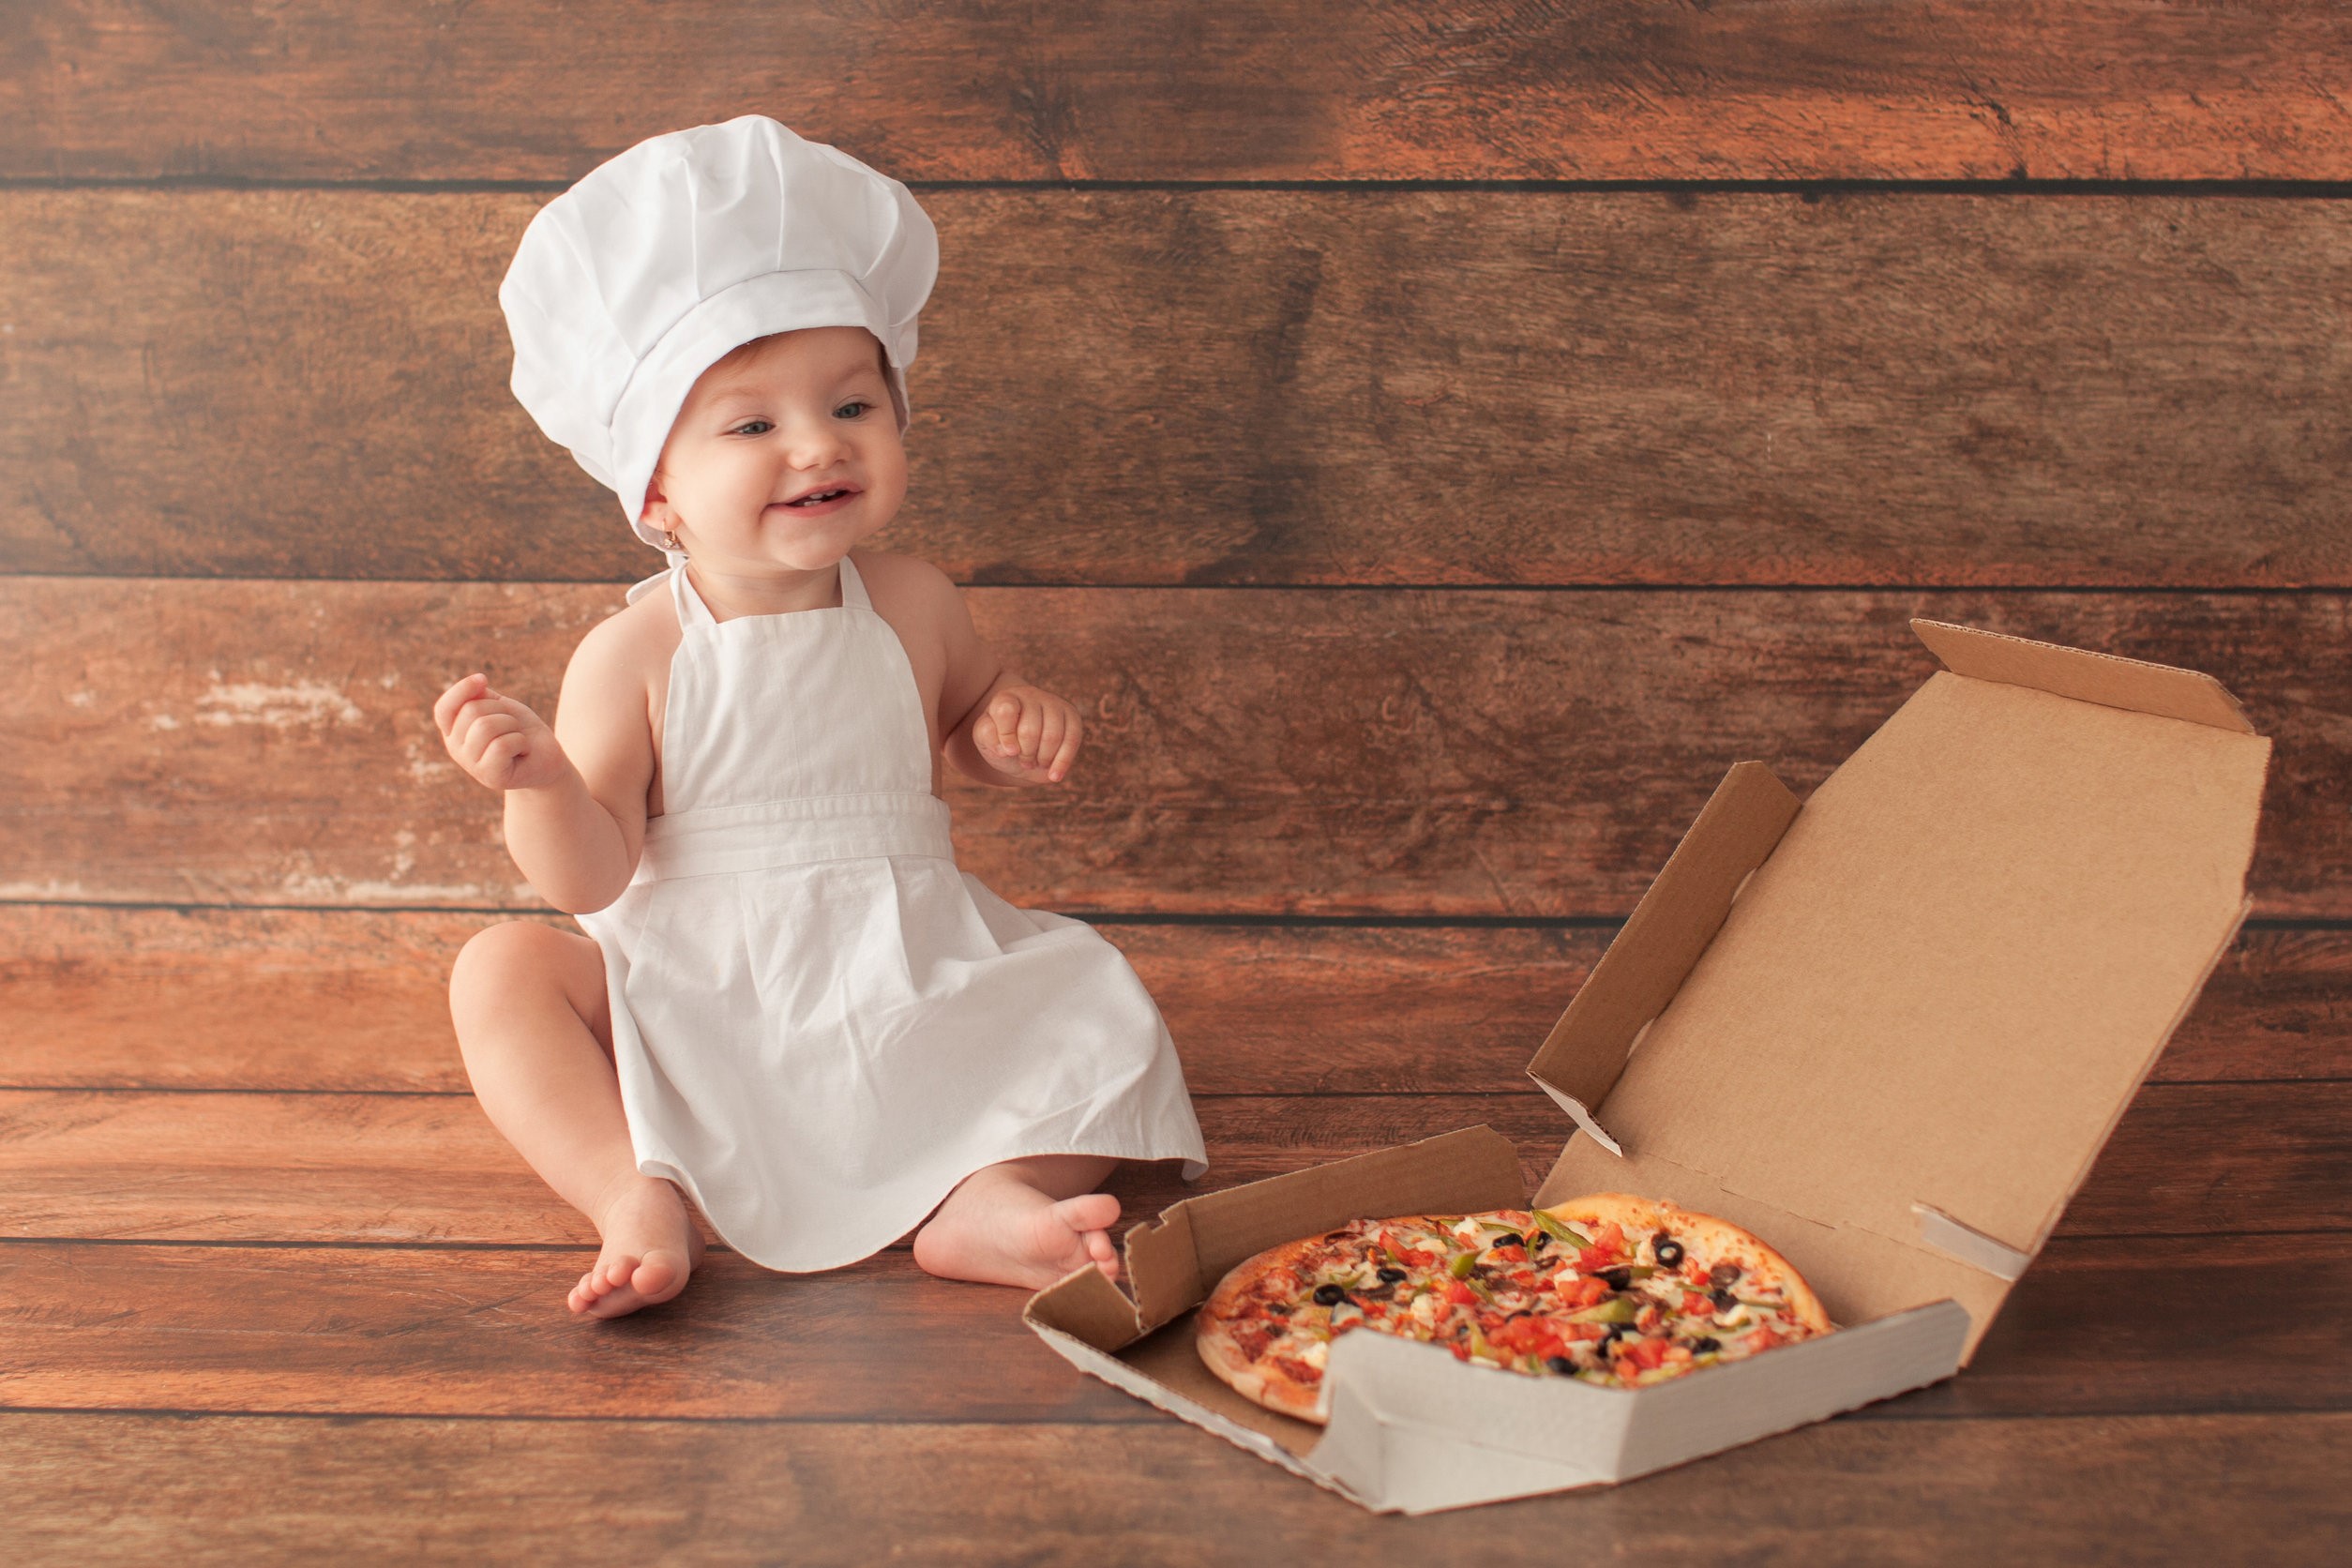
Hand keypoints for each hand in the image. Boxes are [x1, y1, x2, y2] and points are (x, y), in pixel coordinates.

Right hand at [433, 673, 568, 791]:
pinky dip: (520, 742)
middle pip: (471, 711)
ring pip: (485, 726)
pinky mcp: (490, 776)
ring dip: (512, 725)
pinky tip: (523, 751)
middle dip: (501, 710)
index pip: (443, 709)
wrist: (545, 758)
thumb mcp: (499, 707)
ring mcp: (471, 764)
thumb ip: (480, 695)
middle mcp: (456, 749)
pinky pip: (501, 745)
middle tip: (513, 725)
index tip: (483, 679)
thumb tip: (476, 682)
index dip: (461, 689)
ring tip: (517, 737)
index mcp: (453, 731)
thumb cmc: (520, 730)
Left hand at [970, 684, 1081, 782]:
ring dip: (1042, 758)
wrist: (1022, 748)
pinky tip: (1054, 775)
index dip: (1007, 736)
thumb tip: (1006, 748)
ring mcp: (1054, 703)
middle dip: (1026, 753)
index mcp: (1006, 698)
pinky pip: (1072, 740)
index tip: (1008, 752)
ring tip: (1036, 761)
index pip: (1006, 711)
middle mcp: (1030, 695)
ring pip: (1052, 736)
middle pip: (1030, 730)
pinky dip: (1062, 762)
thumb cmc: (1001, 741)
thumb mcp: (984, 739)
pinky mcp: (1072, 716)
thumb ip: (987, 735)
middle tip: (1023, 759)